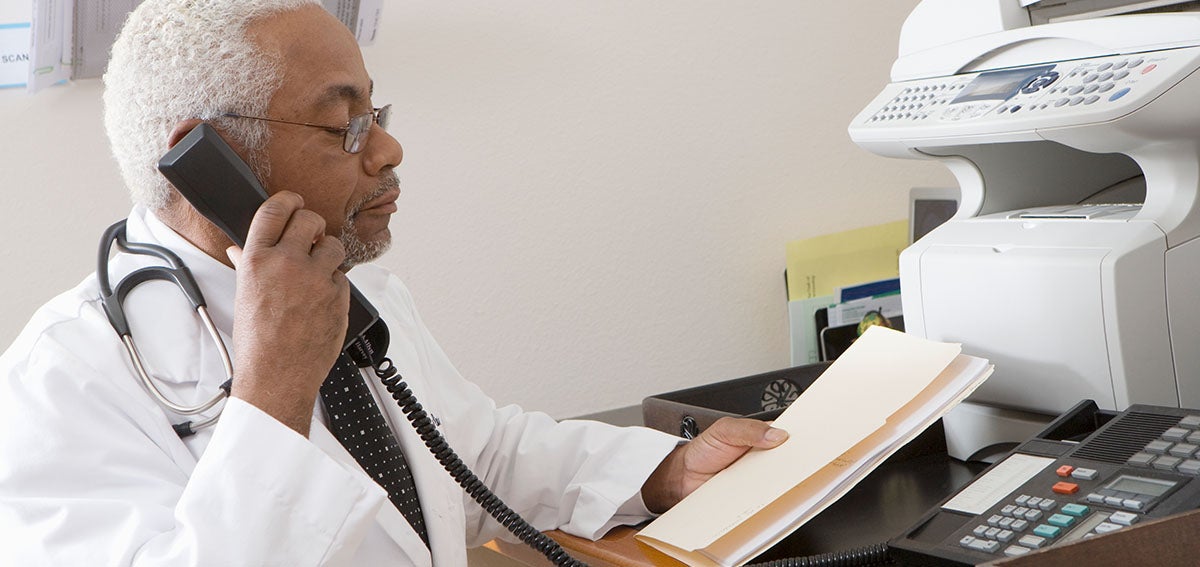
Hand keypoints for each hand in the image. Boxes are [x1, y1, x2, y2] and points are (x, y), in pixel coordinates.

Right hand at [227, 191, 349, 435]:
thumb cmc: (257, 341)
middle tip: (309, 238)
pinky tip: (321, 299)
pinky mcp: (339, 294)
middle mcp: (287, 263)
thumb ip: (247, 265)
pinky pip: (342, 276)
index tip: (294, 201)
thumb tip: (239, 249)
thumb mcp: (243, 295)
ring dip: (327, 253)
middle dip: (312, 225)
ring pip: (333, 245)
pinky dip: (335, 283)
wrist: (278, 374)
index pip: (275, 209)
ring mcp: (316, 278)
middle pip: (310, 219)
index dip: (288, 200)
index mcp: (257, 259)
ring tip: (316, 272)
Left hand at [641, 417, 787, 512]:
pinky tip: (765, 500)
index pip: (786, 439)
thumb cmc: (704, 450)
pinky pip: (765, 502)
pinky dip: (767, 503)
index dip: (797, 442)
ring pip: (780, 486)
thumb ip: (748, 429)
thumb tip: (776, 434)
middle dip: (794, 467)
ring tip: (777, 484)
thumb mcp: (724, 430)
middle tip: (790, 467)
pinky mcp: (752, 499)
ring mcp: (760, 481)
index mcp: (762, 438)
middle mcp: (764, 460)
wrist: (684, 477)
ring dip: (782, 487)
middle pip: (788, 465)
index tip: (804, 446)